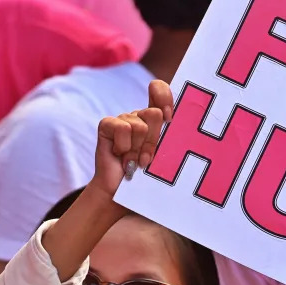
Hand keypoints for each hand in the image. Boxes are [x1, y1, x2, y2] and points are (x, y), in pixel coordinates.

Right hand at [89, 79, 172, 197]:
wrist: (121, 194)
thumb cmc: (147, 179)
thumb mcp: (166, 157)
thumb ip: (173, 139)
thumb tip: (178, 124)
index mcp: (157, 119)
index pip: (159, 90)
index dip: (165, 98)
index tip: (170, 119)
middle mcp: (139, 116)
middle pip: (154, 113)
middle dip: (153, 141)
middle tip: (147, 159)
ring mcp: (123, 119)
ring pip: (139, 126)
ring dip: (137, 150)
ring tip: (134, 162)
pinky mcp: (107, 125)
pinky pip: (122, 128)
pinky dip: (124, 147)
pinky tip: (121, 156)